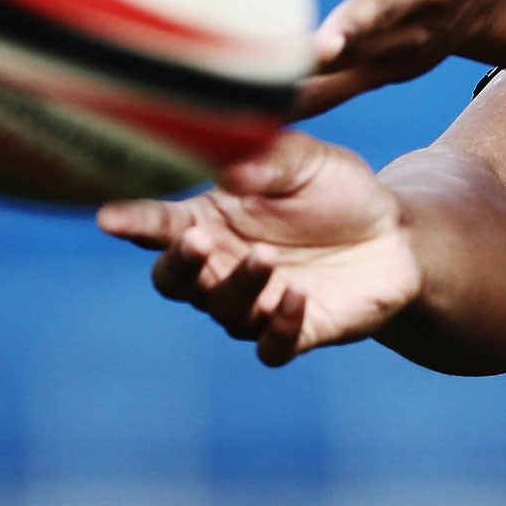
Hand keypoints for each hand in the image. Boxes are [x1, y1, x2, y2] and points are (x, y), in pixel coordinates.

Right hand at [96, 132, 421, 365]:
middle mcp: (223, 267)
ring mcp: (258, 304)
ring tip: (266, 257)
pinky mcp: (299, 331)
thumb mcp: (308, 160)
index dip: (133, 223)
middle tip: (196, 239)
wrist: (396, 233)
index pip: (160, 226)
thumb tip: (229, 166)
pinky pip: (273, 345)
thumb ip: (270, 160)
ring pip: (225, 311)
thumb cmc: (337, 190)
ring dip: (240, 287)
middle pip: (176, 281)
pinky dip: (279, 326)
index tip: (109, 217)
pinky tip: (296, 295)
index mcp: (211, 221)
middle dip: (179, 265)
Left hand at [286, 0, 488, 117]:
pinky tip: (256, 121)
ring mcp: (414, 35)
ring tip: (275, 91)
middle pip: (393, 10)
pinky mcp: (394, 68)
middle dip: (360, 25)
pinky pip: (346, 91)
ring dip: (326, 74)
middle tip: (322, 42)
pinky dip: (308, 104)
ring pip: (369, 58)